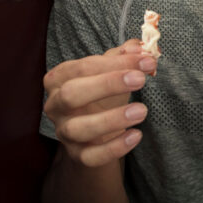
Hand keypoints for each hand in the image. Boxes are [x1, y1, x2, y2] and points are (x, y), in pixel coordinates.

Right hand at [43, 40, 155, 166]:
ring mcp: (64, 132)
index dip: (115, 62)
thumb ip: (123, 57)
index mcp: (60, 79)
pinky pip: (91, 156)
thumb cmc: (102, 96)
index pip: (82, 67)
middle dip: (107, 84)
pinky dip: (114, 147)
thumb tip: (140, 46)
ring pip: (78, 128)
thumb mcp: (110, 73)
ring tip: (142, 110)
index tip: (146, 60)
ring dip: (111, 119)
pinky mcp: (77, 155)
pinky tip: (136, 135)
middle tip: (141, 79)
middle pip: (71, 94)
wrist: (95, 135)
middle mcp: (56, 106)